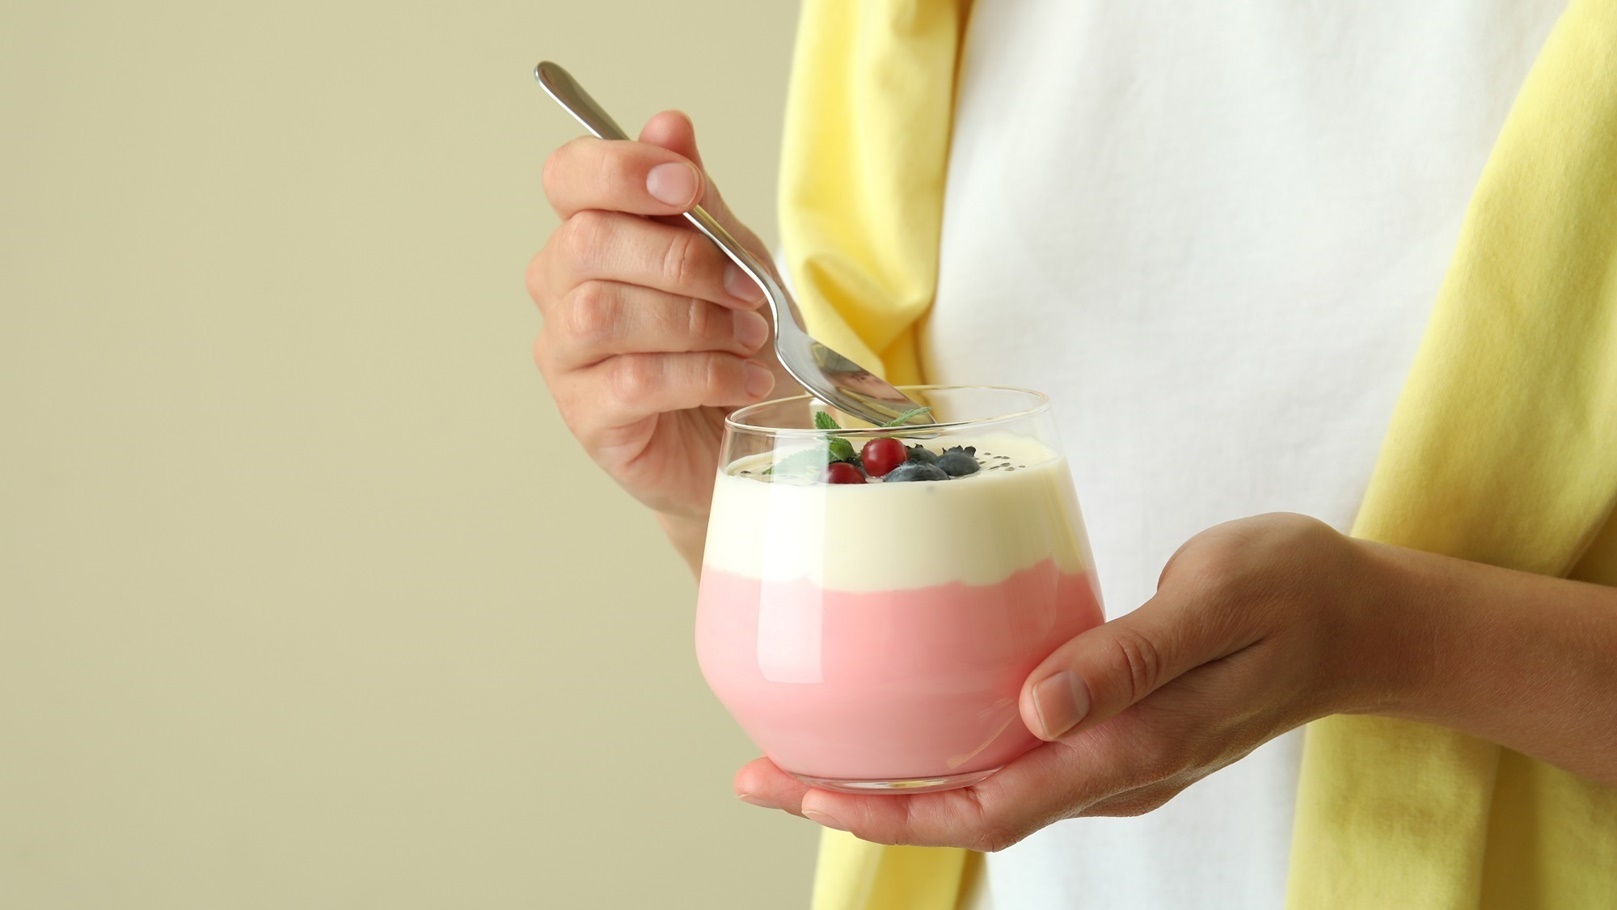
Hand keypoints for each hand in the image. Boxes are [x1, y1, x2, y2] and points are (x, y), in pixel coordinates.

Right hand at [528, 111, 791, 561]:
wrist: (751, 441)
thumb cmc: (733, 346)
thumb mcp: (734, 260)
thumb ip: (698, 201)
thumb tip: (668, 124)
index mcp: (592, 234)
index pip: (568, 177)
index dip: (620, 170)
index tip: (686, 187)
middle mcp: (561, 289)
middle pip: (587, 241)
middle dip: (681, 258)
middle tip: (745, 288)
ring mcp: (566, 357)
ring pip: (601, 312)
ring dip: (693, 321)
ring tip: (750, 340)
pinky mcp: (588, 419)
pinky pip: (634, 381)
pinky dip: (703, 375)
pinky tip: (744, 382)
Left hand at [735, 513, 1388, 850]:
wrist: (1366, 618)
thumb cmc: (1296, 593)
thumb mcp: (1216, 601)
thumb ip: (1129, 655)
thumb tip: (1034, 708)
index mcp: (1131, 746)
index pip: (987, 805)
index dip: (887, 810)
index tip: (798, 789)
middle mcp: (1114, 767)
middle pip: (967, 811)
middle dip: (859, 803)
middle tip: (760, 774)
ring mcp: (1116, 756)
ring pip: (986, 789)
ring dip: (895, 783)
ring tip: (806, 754)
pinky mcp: (1116, 729)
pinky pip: (1013, 756)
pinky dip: (945, 749)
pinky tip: (906, 718)